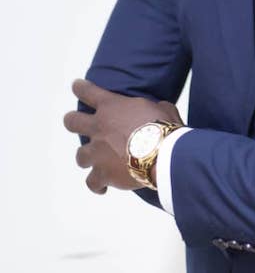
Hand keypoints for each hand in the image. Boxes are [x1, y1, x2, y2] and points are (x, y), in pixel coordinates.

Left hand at [63, 79, 182, 194]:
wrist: (161, 154)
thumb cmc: (163, 126)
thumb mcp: (161, 107)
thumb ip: (150, 109)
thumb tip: (155, 111)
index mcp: (111, 106)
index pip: (88, 92)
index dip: (80, 88)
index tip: (76, 86)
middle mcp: (98, 127)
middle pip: (73, 122)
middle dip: (72, 121)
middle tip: (75, 122)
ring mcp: (96, 152)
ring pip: (80, 155)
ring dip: (88, 156)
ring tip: (96, 160)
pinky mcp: (101, 174)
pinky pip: (92, 182)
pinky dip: (98, 184)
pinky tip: (103, 187)